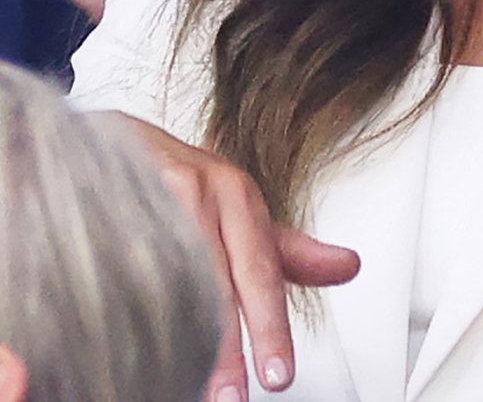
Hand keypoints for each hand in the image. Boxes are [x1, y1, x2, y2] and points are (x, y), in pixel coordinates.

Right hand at [121, 117, 359, 399]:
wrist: (111, 135)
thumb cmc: (185, 179)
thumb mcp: (241, 209)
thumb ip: (288, 249)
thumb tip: (349, 267)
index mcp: (236, 194)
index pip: (259, 270)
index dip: (268, 325)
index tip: (277, 375)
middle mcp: (197, 190)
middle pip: (215, 280)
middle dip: (224, 345)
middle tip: (233, 396)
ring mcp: (149, 195)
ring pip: (170, 275)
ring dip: (178, 334)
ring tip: (187, 383)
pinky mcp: (105, 204)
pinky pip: (119, 263)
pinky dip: (128, 305)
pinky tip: (134, 341)